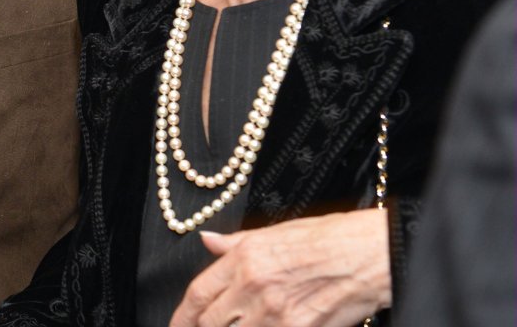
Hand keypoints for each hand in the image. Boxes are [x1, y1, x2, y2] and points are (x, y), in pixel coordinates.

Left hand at [169, 209, 390, 326]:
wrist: (371, 255)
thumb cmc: (329, 239)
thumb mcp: (276, 231)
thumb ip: (236, 244)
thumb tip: (208, 240)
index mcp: (244, 259)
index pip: (198, 295)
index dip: (181, 317)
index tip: (177, 326)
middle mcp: (254, 287)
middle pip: (210, 323)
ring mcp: (276, 315)